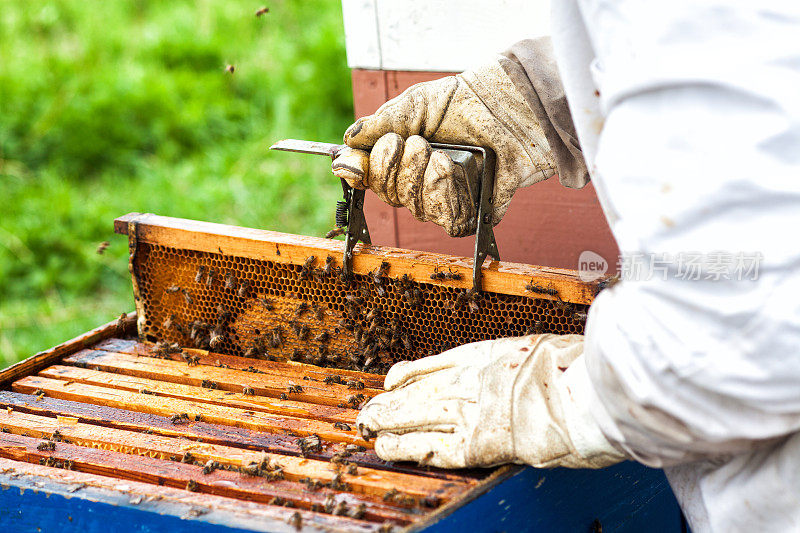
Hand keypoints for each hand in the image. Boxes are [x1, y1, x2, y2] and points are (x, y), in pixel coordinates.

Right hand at [332, 61, 557, 236]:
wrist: (513, 105)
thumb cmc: (468, 101)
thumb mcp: (416, 105)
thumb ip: (381, 124)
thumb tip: (347, 143)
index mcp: (404, 157)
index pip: (370, 177)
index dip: (361, 172)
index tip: (357, 162)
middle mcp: (421, 182)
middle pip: (389, 195)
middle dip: (396, 167)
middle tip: (418, 142)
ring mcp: (446, 198)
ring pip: (415, 207)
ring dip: (424, 176)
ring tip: (444, 154)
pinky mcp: (473, 211)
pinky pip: (447, 219)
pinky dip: (448, 192)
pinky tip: (458, 170)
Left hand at [356, 334, 625, 468]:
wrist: (582, 392)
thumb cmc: (571, 369)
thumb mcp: (539, 350)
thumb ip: (518, 361)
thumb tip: (520, 364)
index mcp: (482, 357)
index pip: (432, 366)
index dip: (408, 375)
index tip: (391, 380)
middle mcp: (467, 383)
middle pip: (416, 393)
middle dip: (389, 404)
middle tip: (367, 412)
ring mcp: (468, 413)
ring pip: (415, 418)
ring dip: (388, 424)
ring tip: (367, 427)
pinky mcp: (473, 445)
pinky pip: (431, 448)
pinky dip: (407, 448)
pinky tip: (387, 448)